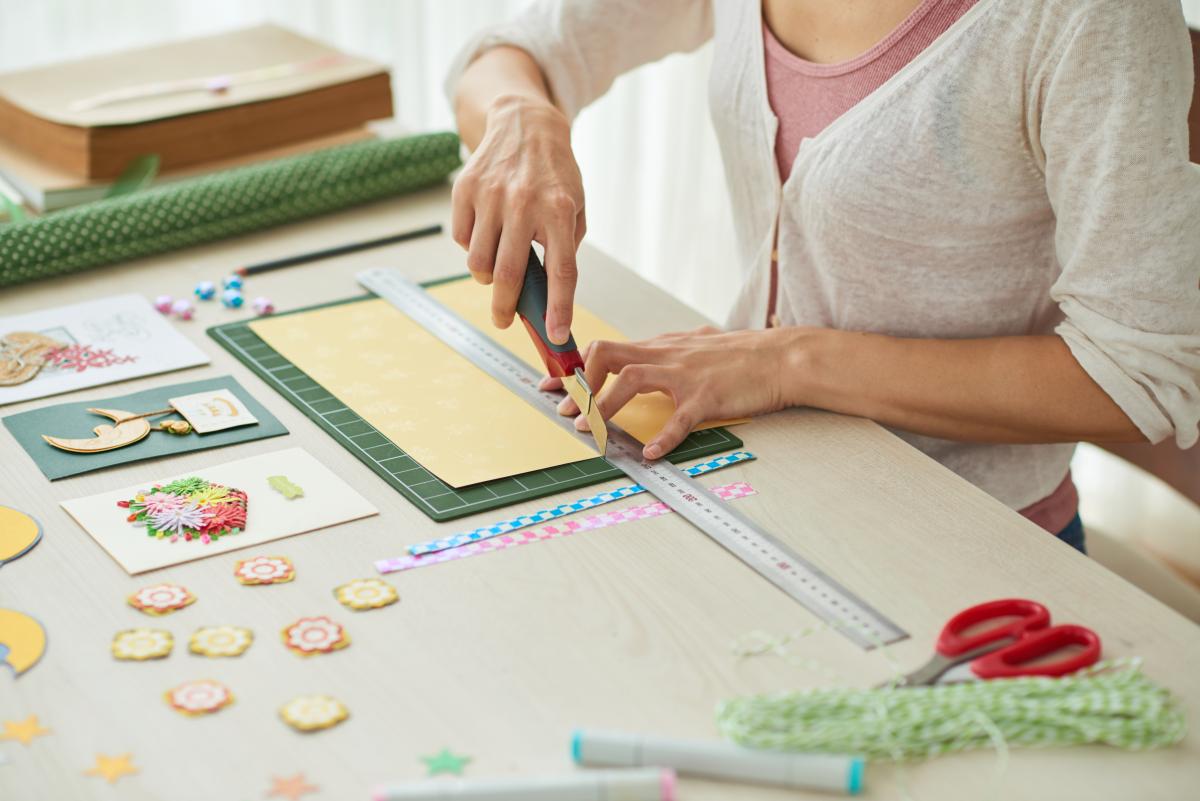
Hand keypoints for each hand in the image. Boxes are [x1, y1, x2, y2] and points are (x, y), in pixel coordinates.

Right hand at [451, 94, 585, 343]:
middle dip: (505, 308)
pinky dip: (472, 246)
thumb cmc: (554, 175)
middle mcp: (524, 203)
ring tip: (497, 265)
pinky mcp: (465, 189)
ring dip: (487, 275)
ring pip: (479, 262)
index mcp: (560, 211)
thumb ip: (565, 246)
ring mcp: (491, 196)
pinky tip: (486, 232)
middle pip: (509, 274)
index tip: (556, 334)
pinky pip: (461, 238)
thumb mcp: (576, 205)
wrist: (525, 124)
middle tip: (504, 320)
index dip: (559, 308)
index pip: (562, 271)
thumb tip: (546, 294)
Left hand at [540, 326, 807, 458]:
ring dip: (606, 406)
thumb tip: (648, 354)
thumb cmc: (743, 355)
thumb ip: (670, 351)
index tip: (549, 386)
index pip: (605, 349)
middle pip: (608, 355)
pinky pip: (679, 418)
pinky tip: (651, 454)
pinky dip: (663, 437)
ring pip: (633, 380)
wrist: (782, 356)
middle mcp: (667, 355)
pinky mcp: (708, 396)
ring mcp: (686, 374)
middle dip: (581, 384)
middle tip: (568, 412)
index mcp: (662, 347)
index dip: (574, 369)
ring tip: (592, 431)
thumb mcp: (697, 345)